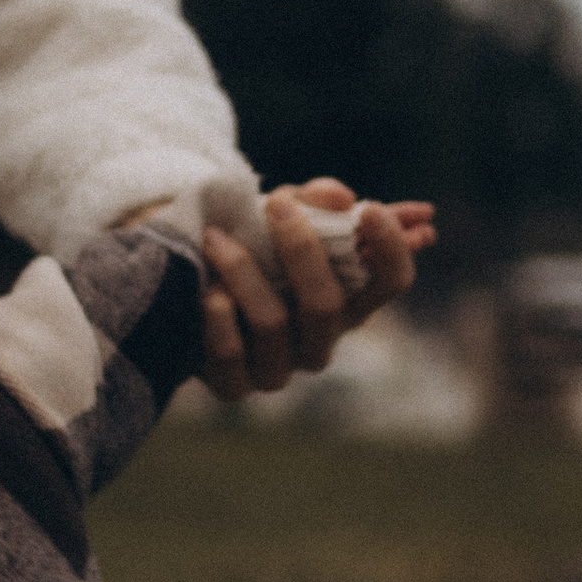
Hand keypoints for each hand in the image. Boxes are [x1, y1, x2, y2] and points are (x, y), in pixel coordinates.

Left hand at [198, 181, 435, 400]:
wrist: (189, 290)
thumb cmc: (253, 252)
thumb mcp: (285, 216)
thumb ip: (315, 200)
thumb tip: (340, 197)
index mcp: (348, 301)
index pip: (392, 282)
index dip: (391, 249)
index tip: (370, 209)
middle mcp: (320, 341)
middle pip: (327, 304)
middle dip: (303, 250)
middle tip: (278, 204)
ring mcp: (279, 368)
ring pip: (273, 324)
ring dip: (243, 273)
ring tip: (215, 238)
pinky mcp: (234, 384)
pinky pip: (230, 355)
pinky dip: (218, 319)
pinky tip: (208, 293)